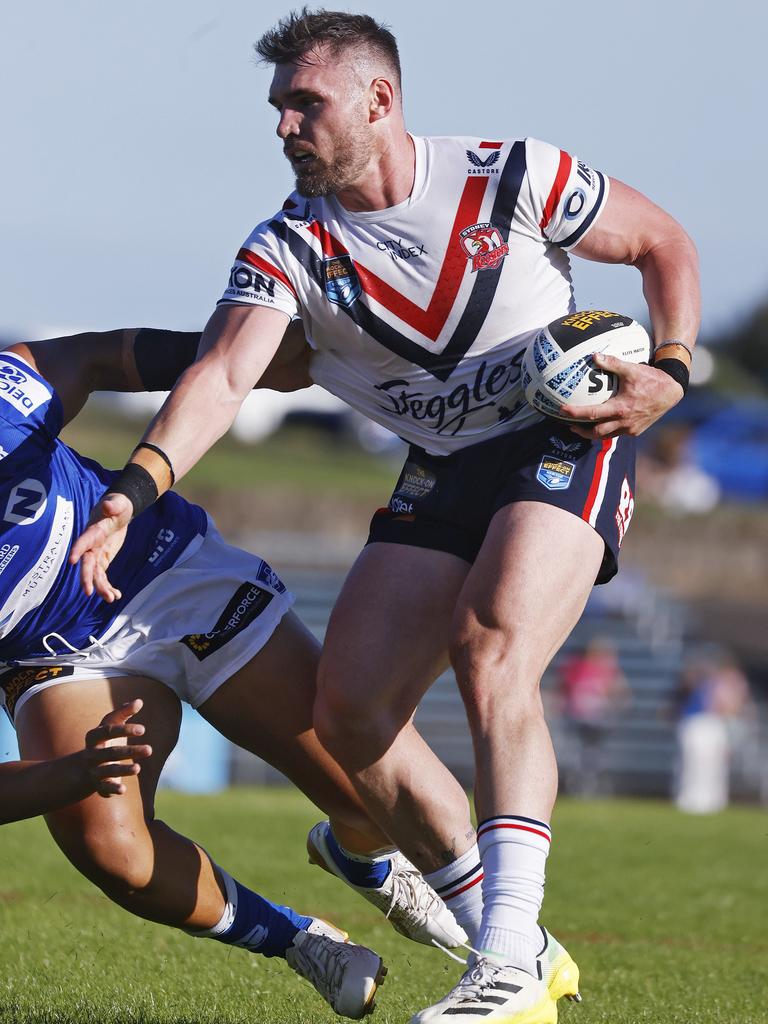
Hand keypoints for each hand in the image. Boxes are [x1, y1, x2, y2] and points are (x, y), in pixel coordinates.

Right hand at [69, 493, 132, 601]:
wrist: (118, 510)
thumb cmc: (118, 504)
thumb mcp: (118, 503)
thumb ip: (113, 505)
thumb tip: (108, 505)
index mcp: (93, 530)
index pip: (84, 541)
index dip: (78, 549)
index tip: (72, 561)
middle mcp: (91, 545)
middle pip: (87, 563)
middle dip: (87, 578)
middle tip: (89, 592)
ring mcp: (96, 554)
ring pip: (95, 574)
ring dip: (101, 587)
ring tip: (111, 598)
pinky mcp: (102, 560)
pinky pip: (103, 576)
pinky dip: (108, 586)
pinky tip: (116, 596)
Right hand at [79, 700, 151, 796]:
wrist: (82, 768)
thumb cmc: (104, 742)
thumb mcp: (109, 726)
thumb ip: (123, 713)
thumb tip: (139, 701)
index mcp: (94, 736)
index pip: (108, 731)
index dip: (125, 729)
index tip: (143, 729)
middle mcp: (92, 754)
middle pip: (111, 752)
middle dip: (130, 751)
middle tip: (150, 750)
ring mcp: (94, 770)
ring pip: (109, 770)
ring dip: (123, 770)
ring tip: (138, 768)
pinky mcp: (98, 784)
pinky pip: (105, 787)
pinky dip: (112, 789)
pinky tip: (123, 790)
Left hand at [558, 352, 684, 438]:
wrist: (672, 391)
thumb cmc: (652, 379)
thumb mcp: (631, 369)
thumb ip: (612, 363)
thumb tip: (594, 356)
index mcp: (621, 408)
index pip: (592, 414)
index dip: (575, 413)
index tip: (562, 410)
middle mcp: (624, 422)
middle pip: (596, 433)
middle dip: (581, 430)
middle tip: (569, 424)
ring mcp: (631, 429)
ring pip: (607, 436)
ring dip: (593, 433)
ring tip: (582, 428)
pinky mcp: (636, 431)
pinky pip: (618, 433)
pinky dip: (607, 431)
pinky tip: (602, 424)